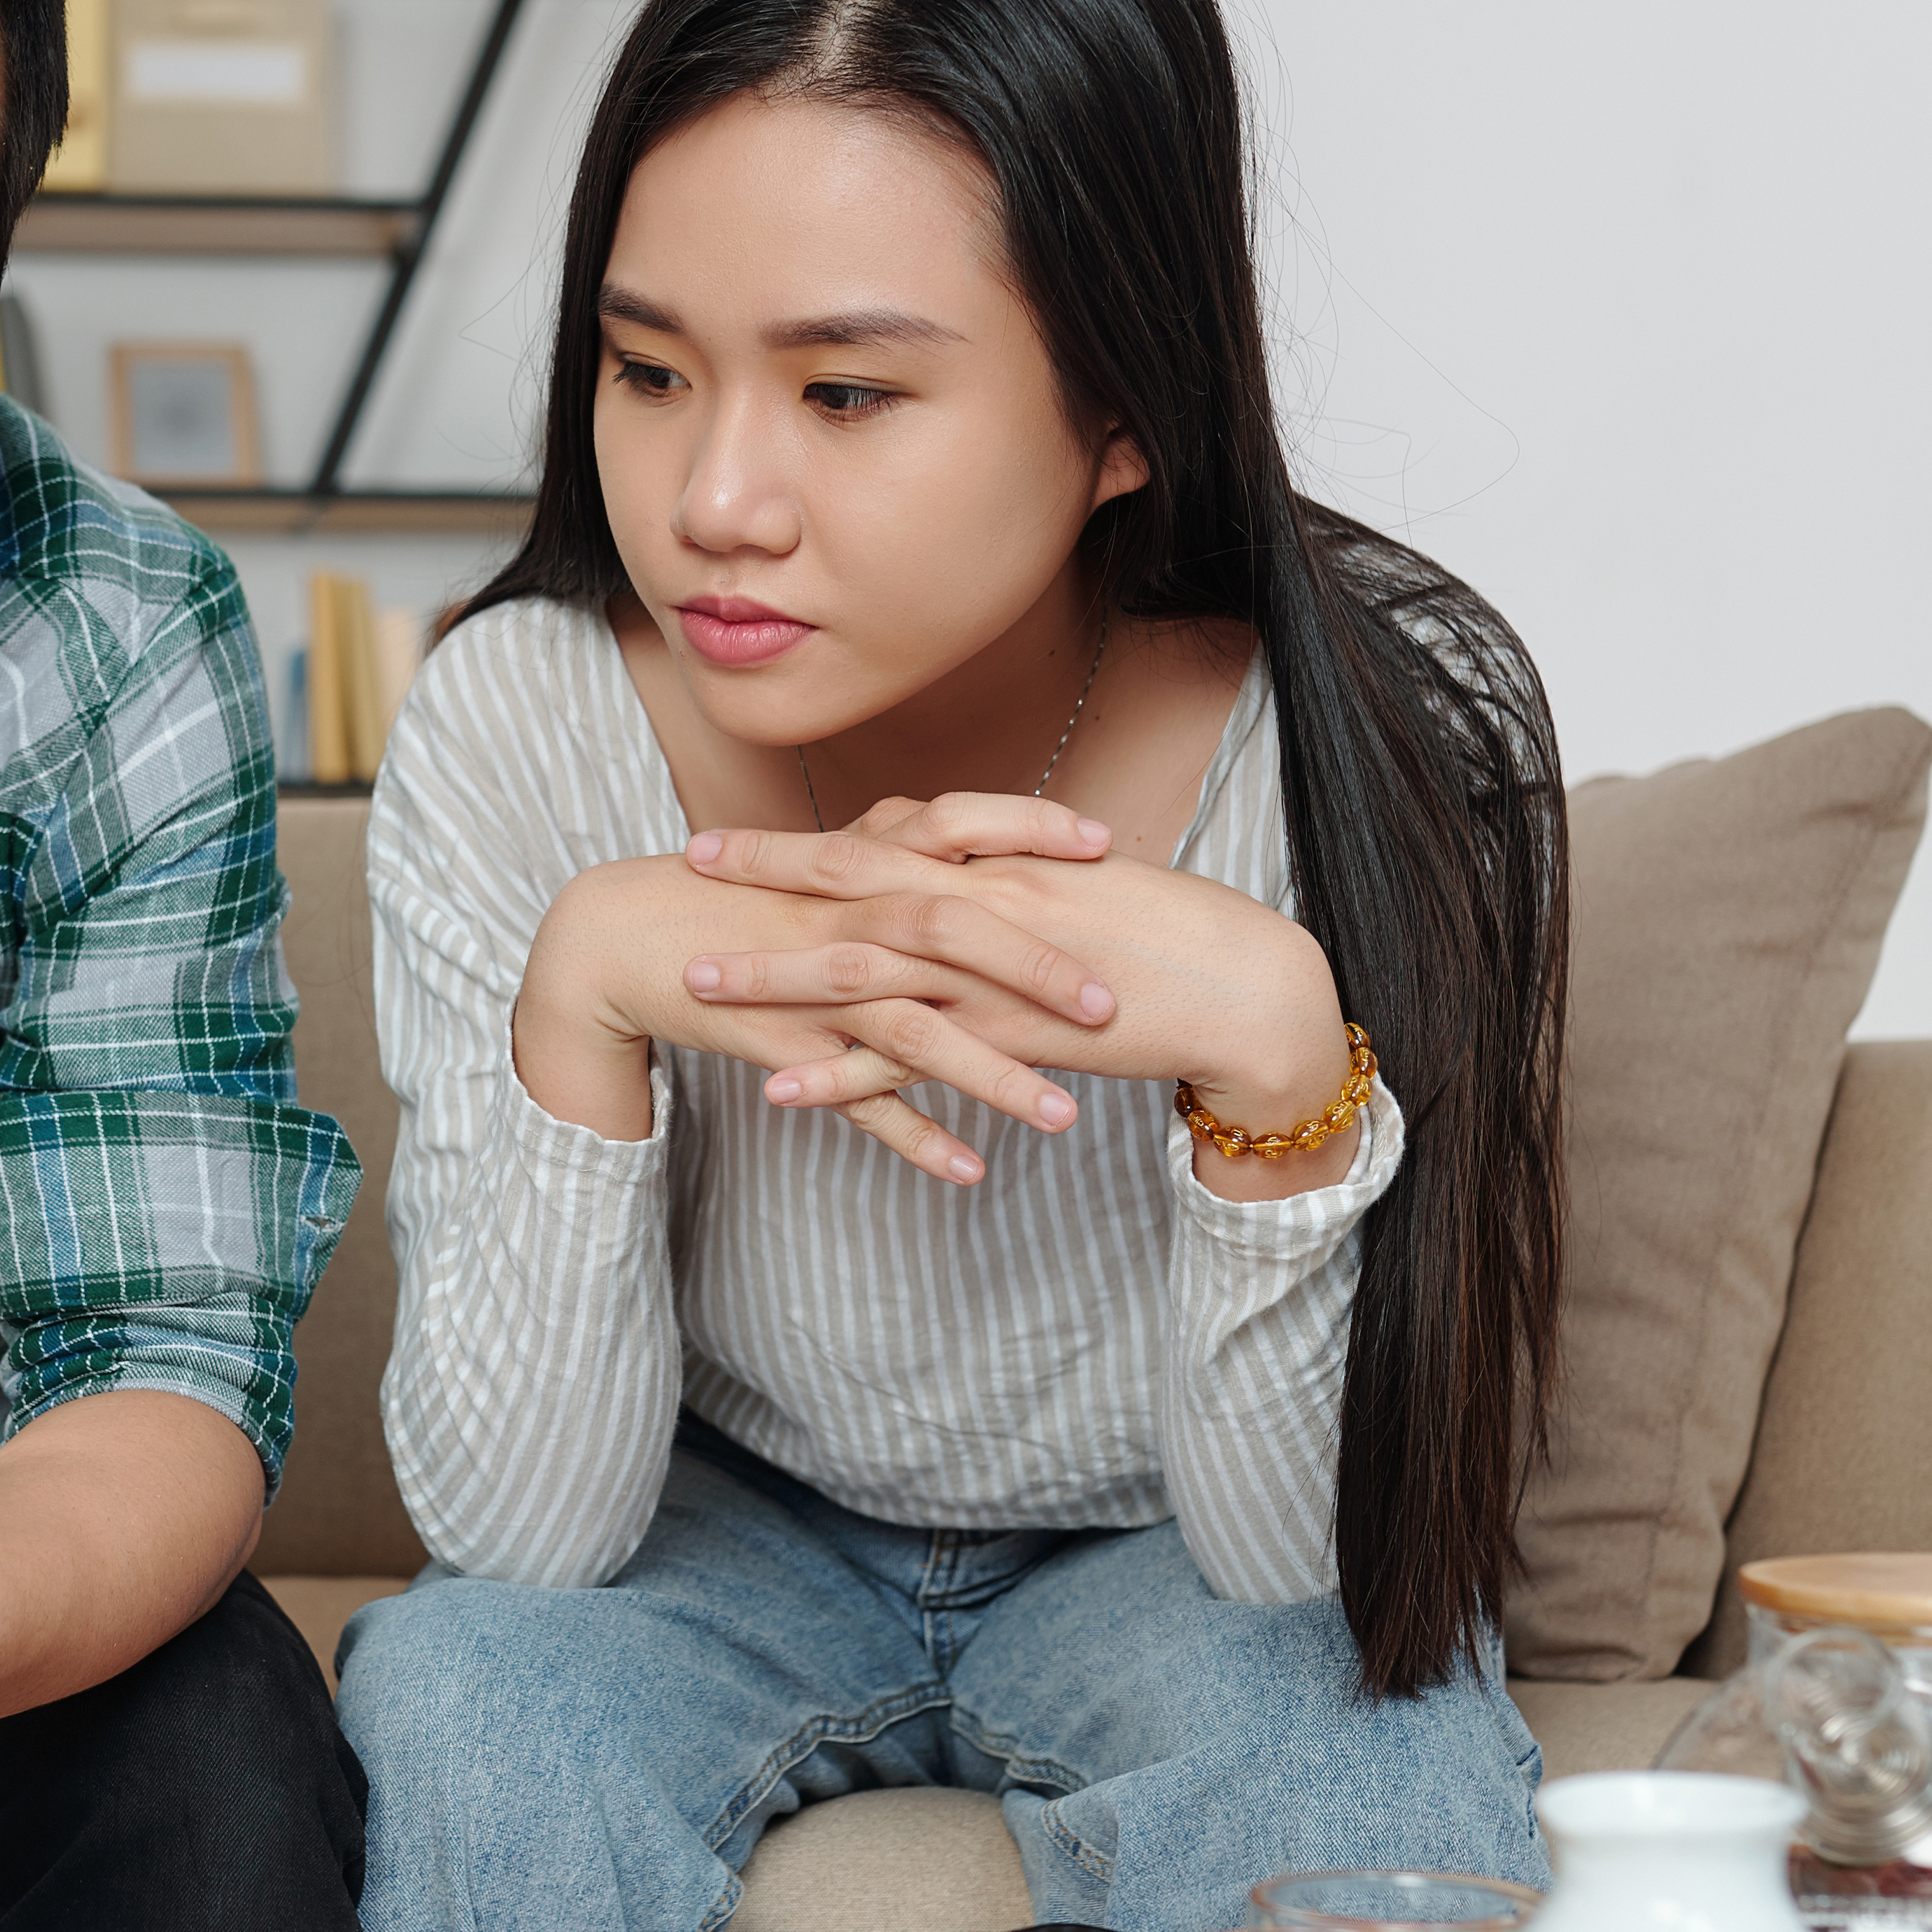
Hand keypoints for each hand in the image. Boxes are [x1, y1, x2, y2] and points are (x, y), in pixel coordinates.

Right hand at [512, 790, 1121, 1181]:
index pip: (959, 827)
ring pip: (916, 1031)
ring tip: (1067, 1118)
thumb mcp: (821, 864)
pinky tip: (969, 1172)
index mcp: (860, 862)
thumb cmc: (731, 899)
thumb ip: (895, 852)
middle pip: (953, 931)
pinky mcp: (788, 1048)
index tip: (1105, 849)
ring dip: (993, 1077)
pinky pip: (859, 1100)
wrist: (625, 937)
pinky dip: (913, 1137)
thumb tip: (972, 841)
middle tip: (1113, 1006)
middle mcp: (845, 919)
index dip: (1032, 832)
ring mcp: (817, 987)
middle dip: (1036, 971)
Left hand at [681, 794, 1359, 1190]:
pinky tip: (781, 1091)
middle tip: (684, 873)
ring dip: (775, 979)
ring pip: (861, 970)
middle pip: (851, 884)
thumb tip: (964, 878)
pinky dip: (841, 1078)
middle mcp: (985, 904)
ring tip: (699, 985)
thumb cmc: (1172, 936)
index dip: (797, 842)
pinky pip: (909, 1061)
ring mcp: (993, 973)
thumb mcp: (1080, 894)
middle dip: (763, 879)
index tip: (727, 840)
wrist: (1247, 985)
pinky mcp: (1010, 1040)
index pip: (878, 841)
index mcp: (1000, 863)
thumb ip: (1013, 883)